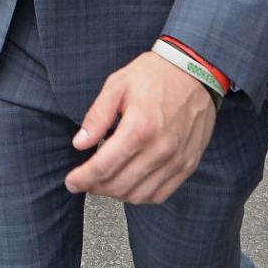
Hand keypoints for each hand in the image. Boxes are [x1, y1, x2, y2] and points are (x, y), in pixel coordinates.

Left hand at [66, 52, 216, 204]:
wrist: (196, 71)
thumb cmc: (156, 75)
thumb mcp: (118, 85)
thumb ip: (97, 117)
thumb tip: (79, 144)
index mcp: (139, 128)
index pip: (103, 167)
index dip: (82, 179)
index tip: (71, 182)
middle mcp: (160, 149)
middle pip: (118, 186)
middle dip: (95, 187)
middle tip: (85, 180)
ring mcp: (176, 160)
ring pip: (138, 195)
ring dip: (116, 193)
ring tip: (106, 180)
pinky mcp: (188, 164)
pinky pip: (160, 194)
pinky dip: (140, 195)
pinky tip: (130, 182)